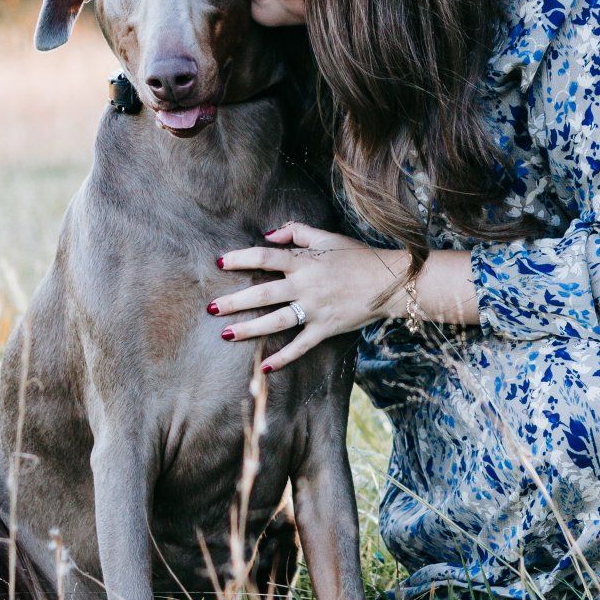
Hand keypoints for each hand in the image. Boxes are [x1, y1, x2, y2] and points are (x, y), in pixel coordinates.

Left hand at [211, 222, 409, 371]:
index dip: (240, 258)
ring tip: (225, 334)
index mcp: (304, 262)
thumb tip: (269, 235)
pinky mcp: (326, 329)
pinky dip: (283, 358)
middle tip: (210, 307)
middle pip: (262, 293)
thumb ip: (296, 232)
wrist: (390, 281)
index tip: (219, 263)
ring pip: (276, 321)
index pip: (264, 257)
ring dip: (249, 329)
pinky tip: (264, 367)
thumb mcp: (327, 236)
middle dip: (234, 301)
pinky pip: (301, 346)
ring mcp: (315, 310)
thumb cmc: (357, 256)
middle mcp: (306, 286)